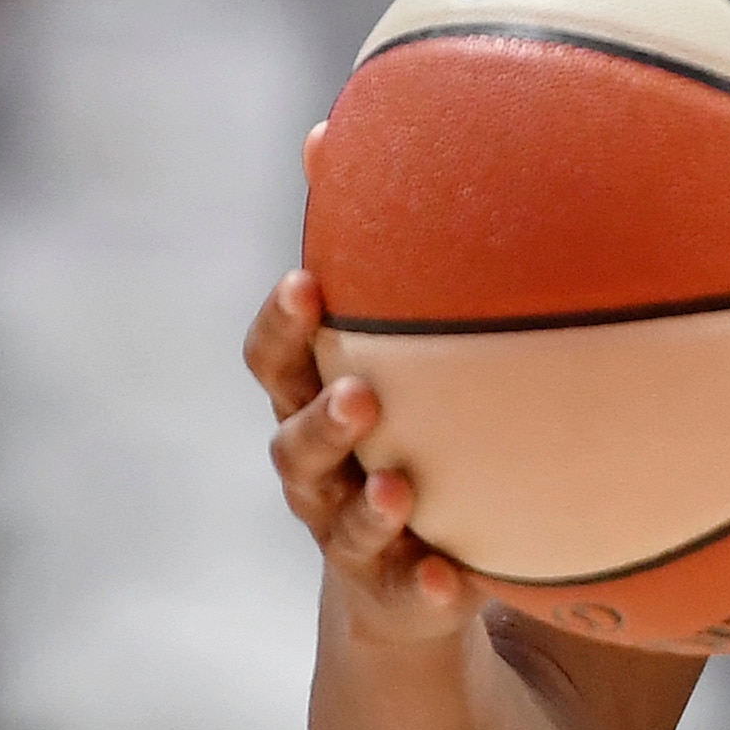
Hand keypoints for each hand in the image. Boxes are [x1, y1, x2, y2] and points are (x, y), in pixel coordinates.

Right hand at [246, 262, 481, 650]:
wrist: (406, 575)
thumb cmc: (406, 432)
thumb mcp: (396, 363)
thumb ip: (381, 268)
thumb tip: (337, 137)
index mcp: (311, 405)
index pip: (275, 362)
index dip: (281, 327)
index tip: (306, 283)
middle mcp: (319, 473)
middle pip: (294, 446)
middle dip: (321, 421)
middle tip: (359, 394)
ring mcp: (350, 535)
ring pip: (342, 523)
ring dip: (368, 505)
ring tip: (398, 487)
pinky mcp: (397, 591)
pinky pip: (410, 593)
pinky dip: (427, 586)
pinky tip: (454, 578)